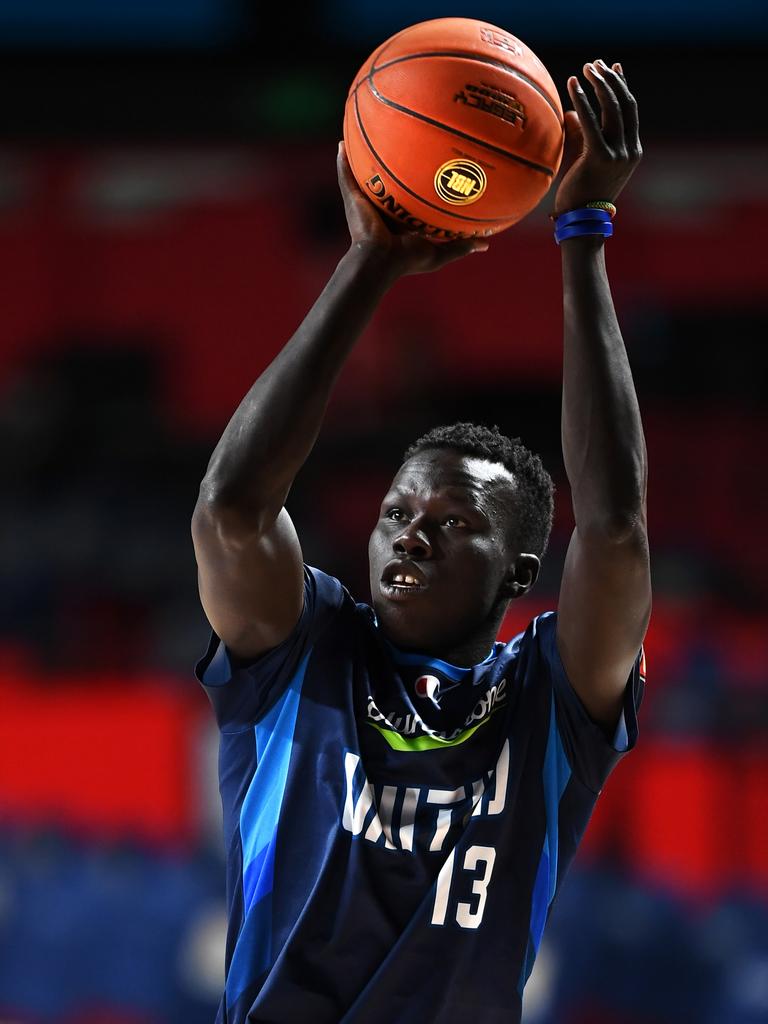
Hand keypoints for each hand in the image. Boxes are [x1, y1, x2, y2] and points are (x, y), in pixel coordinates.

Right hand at [336, 142, 488, 278]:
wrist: (380, 262)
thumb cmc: (406, 260)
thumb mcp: (438, 252)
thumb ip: (460, 246)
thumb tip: (486, 245)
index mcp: (399, 218)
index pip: (407, 196)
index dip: (416, 181)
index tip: (428, 164)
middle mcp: (381, 207)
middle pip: (386, 179)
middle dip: (389, 162)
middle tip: (398, 139)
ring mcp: (365, 202)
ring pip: (364, 174)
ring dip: (362, 156)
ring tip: (362, 132)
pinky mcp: (352, 200)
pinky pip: (346, 176)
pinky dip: (342, 161)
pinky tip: (341, 142)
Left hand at [553, 60, 641, 217]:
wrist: (582, 223)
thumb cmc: (580, 196)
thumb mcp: (585, 161)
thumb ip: (582, 136)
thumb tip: (571, 113)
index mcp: (632, 151)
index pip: (631, 111)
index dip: (623, 86)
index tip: (614, 67)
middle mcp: (629, 150)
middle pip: (624, 104)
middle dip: (610, 79)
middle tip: (594, 64)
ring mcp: (618, 154)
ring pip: (613, 109)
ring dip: (599, 85)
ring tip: (585, 69)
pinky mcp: (601, 158)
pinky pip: (591, 122)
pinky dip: (582, 100)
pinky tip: (572, 85)